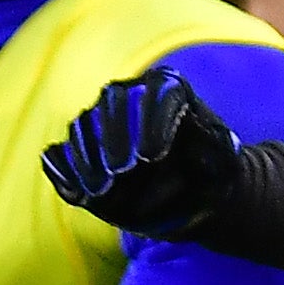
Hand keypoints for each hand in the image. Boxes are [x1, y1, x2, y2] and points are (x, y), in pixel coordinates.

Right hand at [41, 69, 240, 242]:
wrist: (195, 195)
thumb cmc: (212, 174)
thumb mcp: (223, 161)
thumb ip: (210, 148)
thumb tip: (181, 136)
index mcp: (170, 88)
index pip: (158, 91)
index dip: (151, 121)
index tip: (151, 157)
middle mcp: (131, 96)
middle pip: (113, 102)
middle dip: (113, 138)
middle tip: (121, 174)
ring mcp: (101, 122)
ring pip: (84, 126)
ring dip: (88, 159)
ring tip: (100, 192)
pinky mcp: (83, 151)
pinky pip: (61, 155)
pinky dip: (63, 172)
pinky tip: (76, 195)